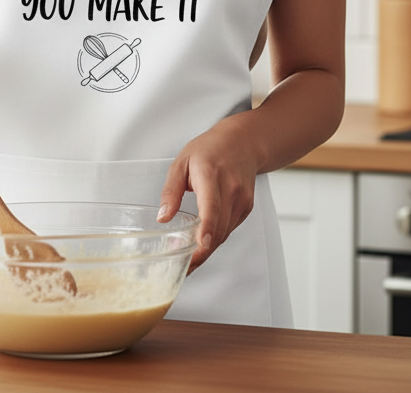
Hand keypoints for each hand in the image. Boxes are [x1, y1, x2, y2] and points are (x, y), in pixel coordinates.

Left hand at [158, 117, 256, 272]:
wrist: (242, 142)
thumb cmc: (208, 150)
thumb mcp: (181, 162)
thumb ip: (171, 191)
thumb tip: (163, 218)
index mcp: (211, 175)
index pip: (212, 207)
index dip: (207, 229)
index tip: (201, 246)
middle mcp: (231, 189)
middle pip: (219, 228)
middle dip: (201, 252)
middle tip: (183, 267)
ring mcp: (242, 200)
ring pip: (225, 233)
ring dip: (208, 249)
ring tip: (189, 259)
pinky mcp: (246, 208)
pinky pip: (229, 229)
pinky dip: (216, 237)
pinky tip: (203, 240)